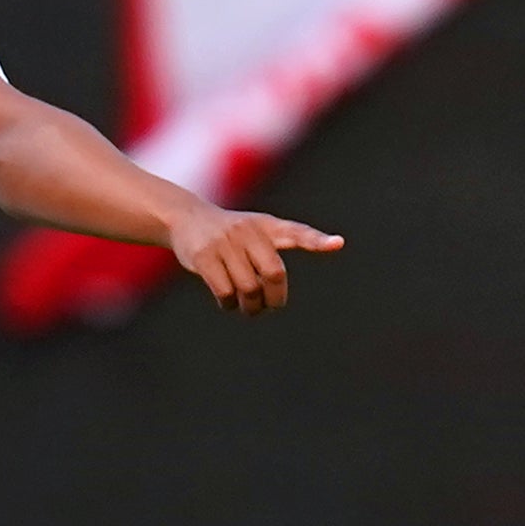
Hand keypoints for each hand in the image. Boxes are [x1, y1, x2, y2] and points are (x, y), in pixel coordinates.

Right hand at [168, 202, 343, 315]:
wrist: (187, 218)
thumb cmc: (230, 233)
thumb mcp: (255, 230)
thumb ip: (273, 251)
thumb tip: (275, 298)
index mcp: (267, 226)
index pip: (297, 232)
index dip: (317, 240)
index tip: (338, 244)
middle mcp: (249, 231)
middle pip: (274, 273)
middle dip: (274, 298)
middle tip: (270, 306)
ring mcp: (225, 243)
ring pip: (248, 288)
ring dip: (250, 306)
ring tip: (247, 307)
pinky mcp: (204, 256)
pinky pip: (225, 291)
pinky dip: (228, 304)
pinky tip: (227, 302)